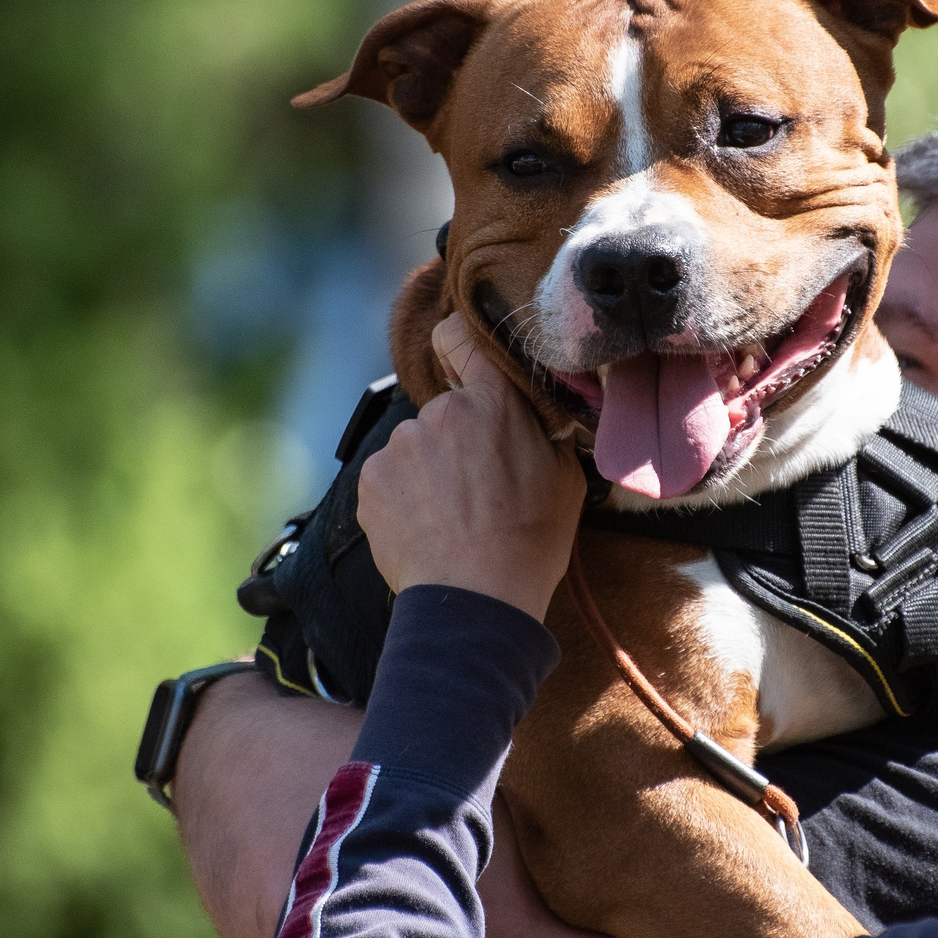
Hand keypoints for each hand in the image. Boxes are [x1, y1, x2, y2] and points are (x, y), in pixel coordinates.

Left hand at [357, 314, 585, 618]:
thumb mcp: (565, 477)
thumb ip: (545, 430)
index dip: (456, 346)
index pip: (460, 338)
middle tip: (476, 488)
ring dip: (427, 473)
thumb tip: (538, 415)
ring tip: (450, 518)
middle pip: (443, 413)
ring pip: (414, 449)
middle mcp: (441, 412)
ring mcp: (401, 446)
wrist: (476, 599)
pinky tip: (425, 529)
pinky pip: (388, 479)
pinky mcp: (371, 479)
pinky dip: (401, 499)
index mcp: (494, 402)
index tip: (457, 361)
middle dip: (455, 441)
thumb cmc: (530, 543)